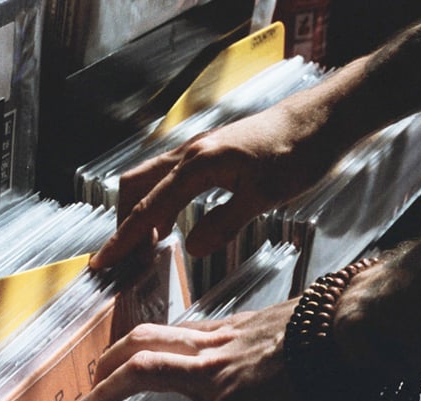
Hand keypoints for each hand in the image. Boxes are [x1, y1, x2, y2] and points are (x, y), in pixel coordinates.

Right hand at [88, 102, 337, 270]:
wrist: (319, 119)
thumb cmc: (297, 154)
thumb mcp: (264, 196)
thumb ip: (224, 223)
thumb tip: (191, 250)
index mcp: (198, 165)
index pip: (148, 208)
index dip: (123, 239)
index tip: (102, 262)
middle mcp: (189, 154)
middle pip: (134, 187)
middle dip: (124, 223)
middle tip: (125, 259)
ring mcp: (196, 151)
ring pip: (148, 179)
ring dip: (139, 211)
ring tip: (145, 247)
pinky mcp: (207, 153)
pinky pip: (166, 178)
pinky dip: (157, 201)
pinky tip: (170, 223)